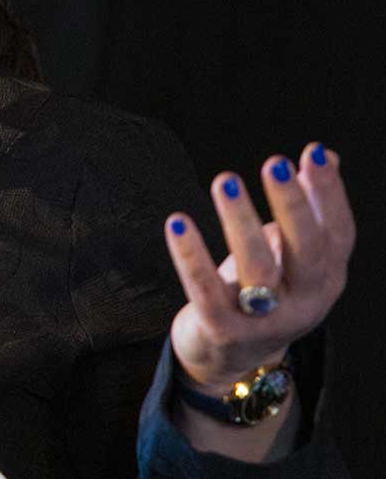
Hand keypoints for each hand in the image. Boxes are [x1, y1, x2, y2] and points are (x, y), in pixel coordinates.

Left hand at [163, 143, 353, 455]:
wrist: (229, 361)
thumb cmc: (263, 292)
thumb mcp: (291, 255)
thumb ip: (309, 209)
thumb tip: (321, 154)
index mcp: (326, 279)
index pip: (337, 234)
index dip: (329, 194)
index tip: (312, 153)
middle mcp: (303, 302)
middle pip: (305, 251)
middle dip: (292, 205)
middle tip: (274, 163)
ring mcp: (264, 321)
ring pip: (256, 269)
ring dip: (240, 222)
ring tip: (224, 180)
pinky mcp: (222, 330)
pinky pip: (205, 290)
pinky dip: (190, 256)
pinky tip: (177, 222)